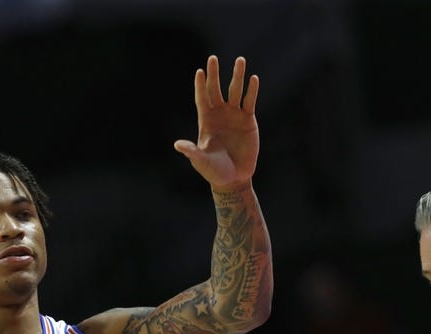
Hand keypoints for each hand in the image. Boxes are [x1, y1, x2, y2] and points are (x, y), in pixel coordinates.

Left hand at [174, 55, 259, 190]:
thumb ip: (192, 151)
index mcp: (206, 121)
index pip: (202, 99)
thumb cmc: (214, 171)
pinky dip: (252, 91)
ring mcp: (234, 116)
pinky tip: (253, 78)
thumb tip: (178, 145)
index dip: (200, 86)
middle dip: (214, 75)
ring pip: (235, 91)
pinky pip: (249, 102)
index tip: (199, 71)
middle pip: (216, 90)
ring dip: (237, 76)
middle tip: (213, 58)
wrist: (234, 178)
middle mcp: (219, 115)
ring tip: (240, 60)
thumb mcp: (201, 161)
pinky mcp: (248, 120)